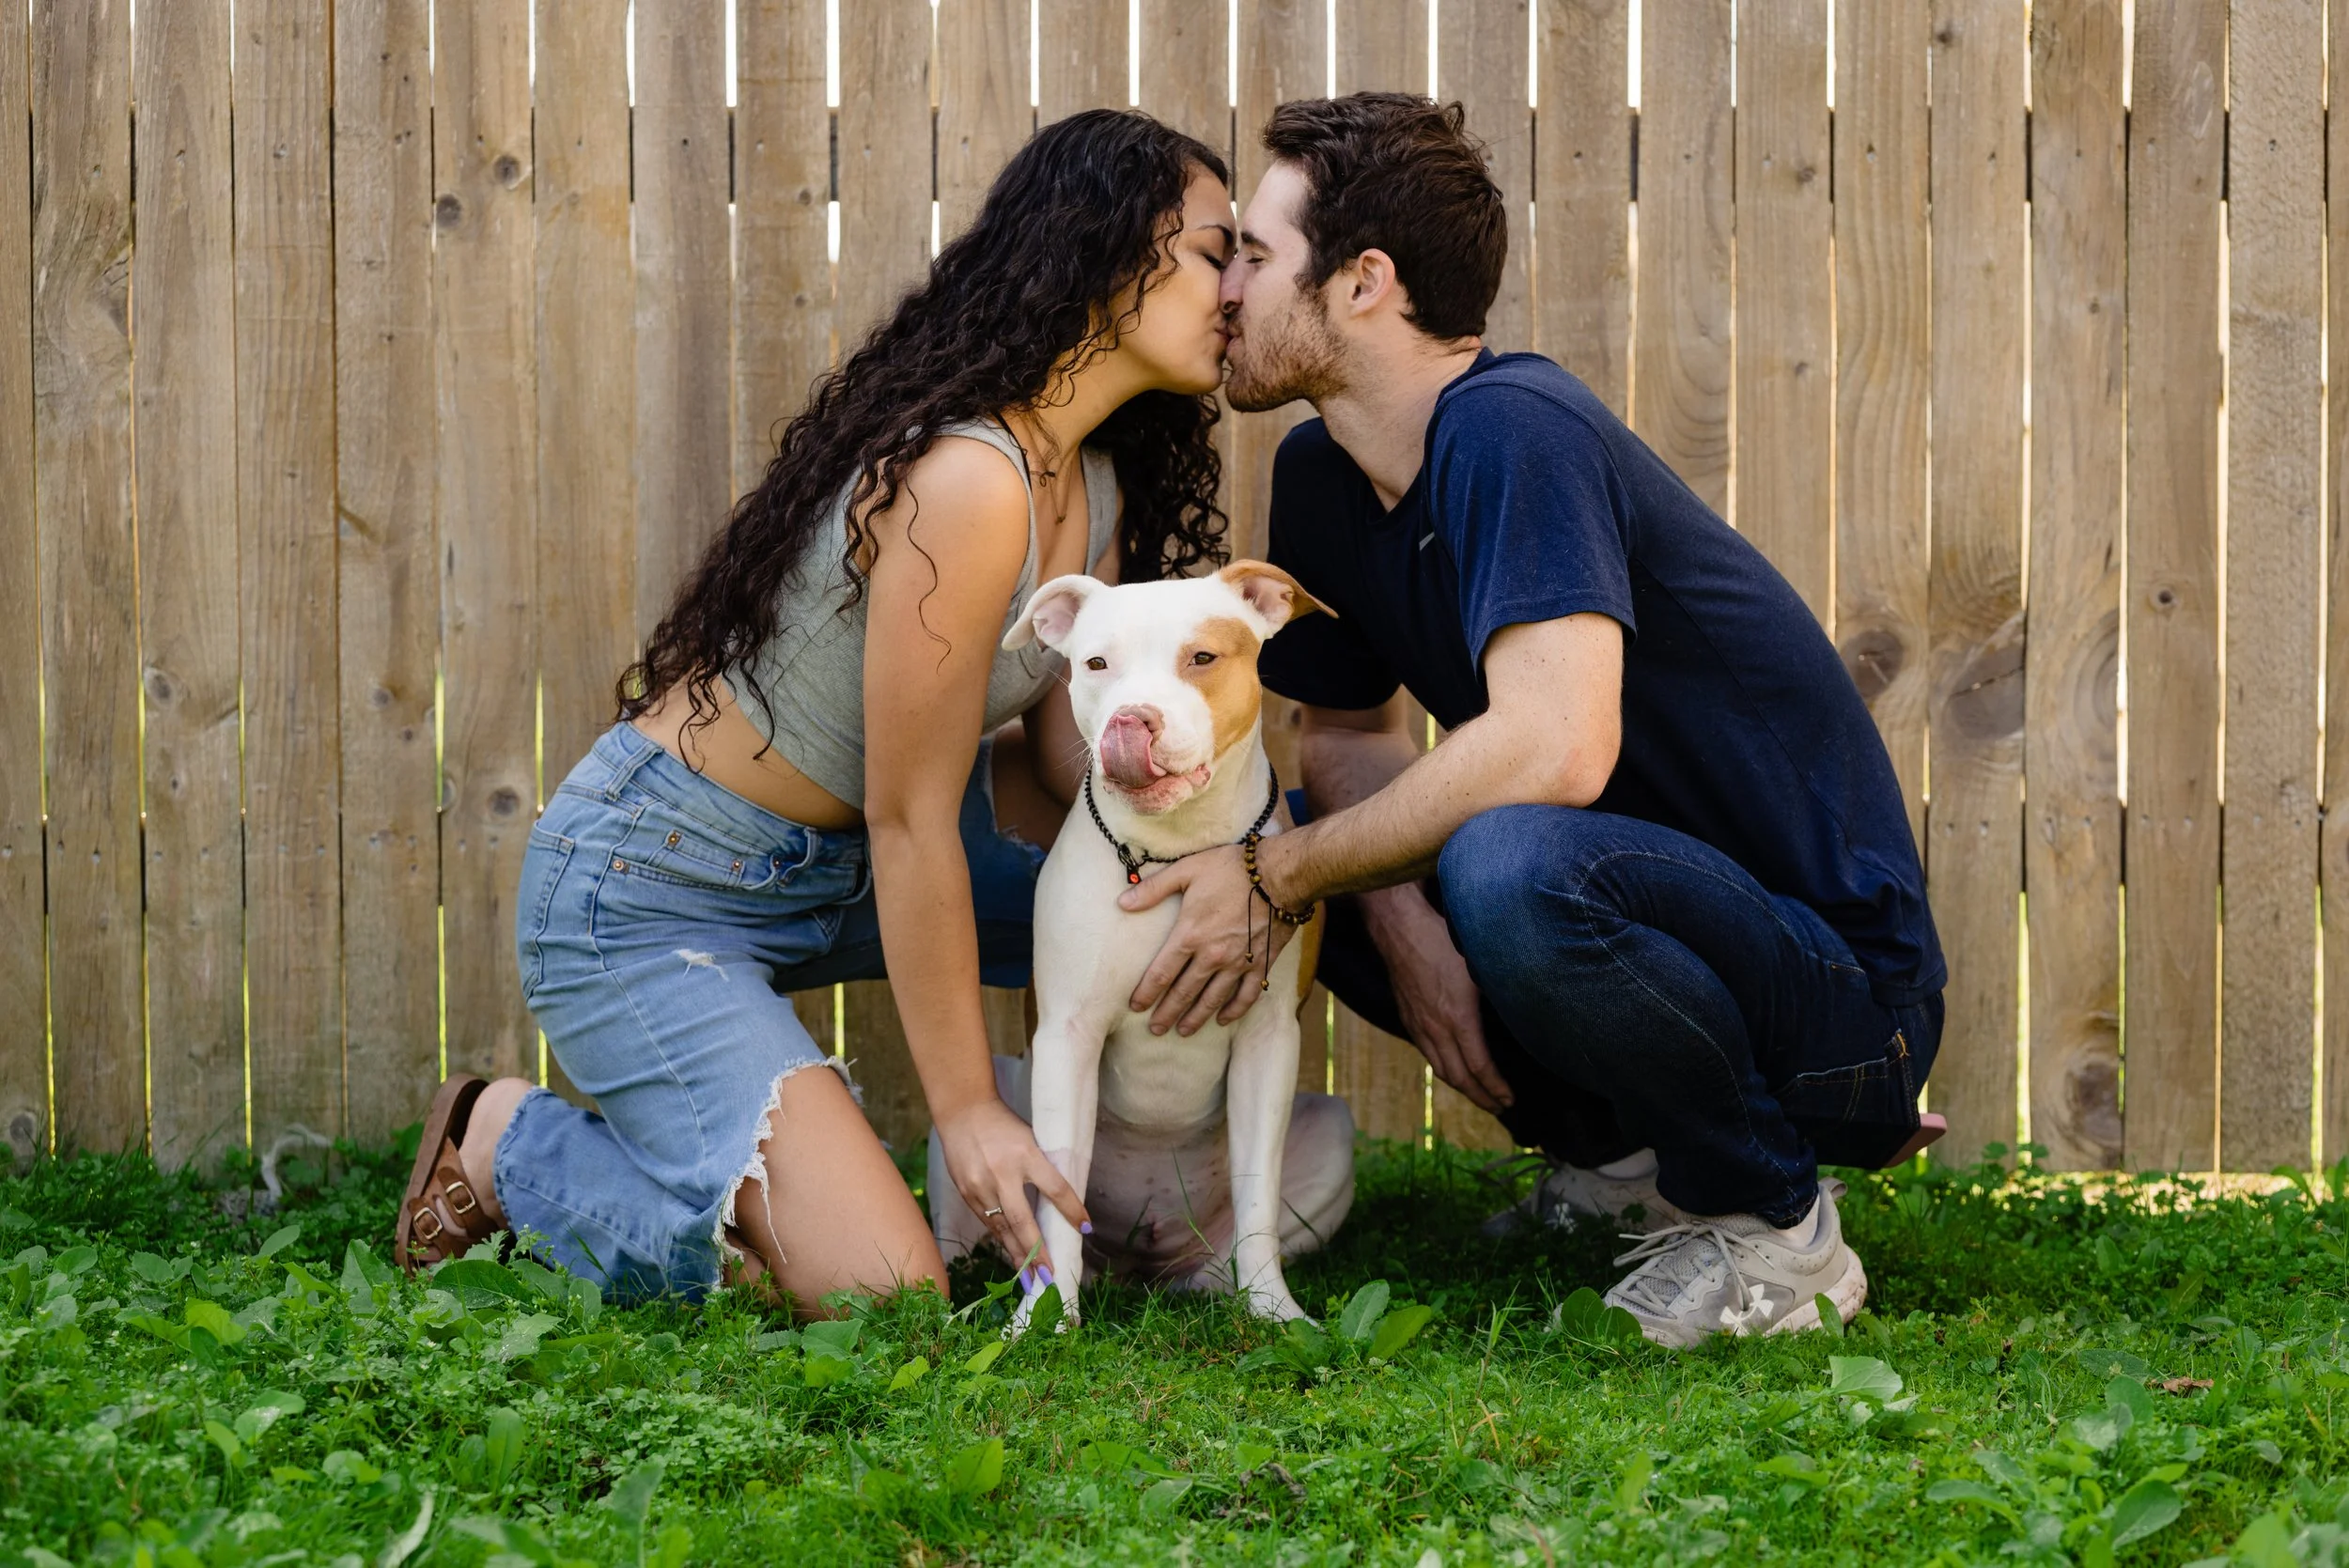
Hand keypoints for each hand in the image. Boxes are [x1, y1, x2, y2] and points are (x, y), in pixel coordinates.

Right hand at [933, 1097, 1088, 1270]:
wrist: (963, 1112)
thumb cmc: (1004, 1125)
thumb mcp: (1030, 1139)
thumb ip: (1042, 1168)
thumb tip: (1060, 1202)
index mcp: (1026, 1155)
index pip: (1056, 1188)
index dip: (1072, 1210)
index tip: (1086, 1229)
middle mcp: (1002, 1174)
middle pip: (1023, 1221)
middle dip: (1037, 1253)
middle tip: (1050, 1277)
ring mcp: (980, 1186)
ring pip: (1003, 1229)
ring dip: (1019, 1256)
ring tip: (1032, 1280)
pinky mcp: (966, 1194)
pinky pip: (988, 1223)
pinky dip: (1003, 1241)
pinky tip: (1012, 1257)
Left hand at [1117, 844, 1302, 1034]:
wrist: (1280, 875)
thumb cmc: (1231, 869)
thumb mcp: (1187, 870)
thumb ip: (1153, 889)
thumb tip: (1122, 902)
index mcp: (1190, 935)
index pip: (1161, 974)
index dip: (1146, 993)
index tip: (1135, 1007)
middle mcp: (1212, 956)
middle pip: (1184, 993)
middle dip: (1167, 1013)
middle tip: (1155, 1030)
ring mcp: (1238, 963)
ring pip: (1212, 1000)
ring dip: (1196, 1018)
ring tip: (1183, 1031)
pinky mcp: (1261, 964)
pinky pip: (1246, 995)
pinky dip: (1234, 1010)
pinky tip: (1223, 1019)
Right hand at [1366, 885, 1513, 1113]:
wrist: (1398, 926)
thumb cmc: (1441, 938)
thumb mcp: (1479, 966)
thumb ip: (1497, 994)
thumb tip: (1524, 1010)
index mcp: (1458, 1018)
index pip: (1479, 1067)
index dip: (1496, 1087)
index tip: (1510, 1099)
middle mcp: (1435, 1028)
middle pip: (1458, 1077)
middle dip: (1481, 1097)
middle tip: (1500, 1106)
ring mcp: (1418, 1025)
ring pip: (1440, 1068)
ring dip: (1461, 1087)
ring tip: (1479, 1095)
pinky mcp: (1407, 1017)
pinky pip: (1427, 1053)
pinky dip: (1444, 1068)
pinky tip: (1452, 1067)